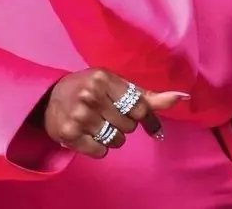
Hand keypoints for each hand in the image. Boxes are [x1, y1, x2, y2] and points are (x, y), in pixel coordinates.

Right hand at [38, 68, 184, 158]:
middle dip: (123, 124)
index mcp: (103, 78)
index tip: (138, 116)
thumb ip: (148, 95)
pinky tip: (88, 135)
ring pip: (117, 140)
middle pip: (129, 126)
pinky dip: (98, 147)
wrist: (49, 98)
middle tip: (107, 114)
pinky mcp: (69, 135)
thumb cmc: (90, 89)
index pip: (139, 107)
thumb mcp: (116, 85)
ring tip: (98, 124)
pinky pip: (101, 152)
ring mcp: (79, 116)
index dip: (143, 116)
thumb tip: (182, 97)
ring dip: (112, 137)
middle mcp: (90, 95)